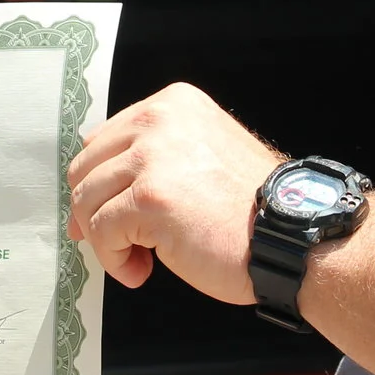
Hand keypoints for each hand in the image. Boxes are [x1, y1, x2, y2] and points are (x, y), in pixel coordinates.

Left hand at [67, 83, 279, 299]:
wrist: (289, 235)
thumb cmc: (249, 207)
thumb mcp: (202, 152)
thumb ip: (153, 155)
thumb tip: (91, 186)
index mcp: (172, 103)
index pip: (103, 140)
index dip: (99, 183)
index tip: (107, 212)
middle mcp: (158, 120)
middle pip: (85, 168)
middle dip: (93, 212)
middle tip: (118, 242)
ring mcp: (152, 158)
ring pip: (86, 201)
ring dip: (105, 240)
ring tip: (136, 259)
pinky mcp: (148, 199)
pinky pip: (101, 233)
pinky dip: (114, 259)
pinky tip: (141, 271)